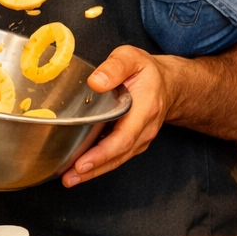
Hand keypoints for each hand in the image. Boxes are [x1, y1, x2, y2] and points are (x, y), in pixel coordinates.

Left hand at [61, 46, 171, 187]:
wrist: (166, 84)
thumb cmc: (146, 71)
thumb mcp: (131, 57)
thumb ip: (114, 67)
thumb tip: (95, 83)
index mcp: (146, 107)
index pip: (124, 136)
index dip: (103, 152)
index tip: (83, 162)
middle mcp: (146, 128)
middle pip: (119, 154)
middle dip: (93, 168)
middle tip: (69, 177)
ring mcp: (142, 138)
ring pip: (118, 159)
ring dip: (93, 172)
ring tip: (70, 178)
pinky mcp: (135, 142)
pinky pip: (117, 156)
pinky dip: (99, 165)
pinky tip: (80, 169)